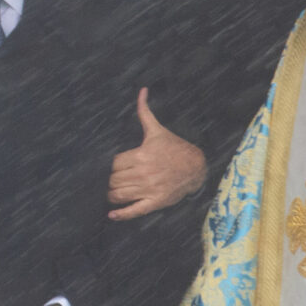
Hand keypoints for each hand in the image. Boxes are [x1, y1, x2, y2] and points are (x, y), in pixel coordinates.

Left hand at [108, 89, 205, 219]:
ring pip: (119, 195)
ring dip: (111, 194)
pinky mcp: (155, 202)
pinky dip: (121, 214)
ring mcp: (148, 189)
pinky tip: (112, 214)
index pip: (113, 164)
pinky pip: (134, 211)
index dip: (110, 166)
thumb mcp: (157, 130)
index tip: (112, 167)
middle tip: (111, 179)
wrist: (196, 166)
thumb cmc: (174, 147)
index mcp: (140, 155)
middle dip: (109, 180)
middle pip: (113, 180)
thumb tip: (141, 91)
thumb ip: (144, 112)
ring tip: (111, 192)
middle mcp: (143, 173)